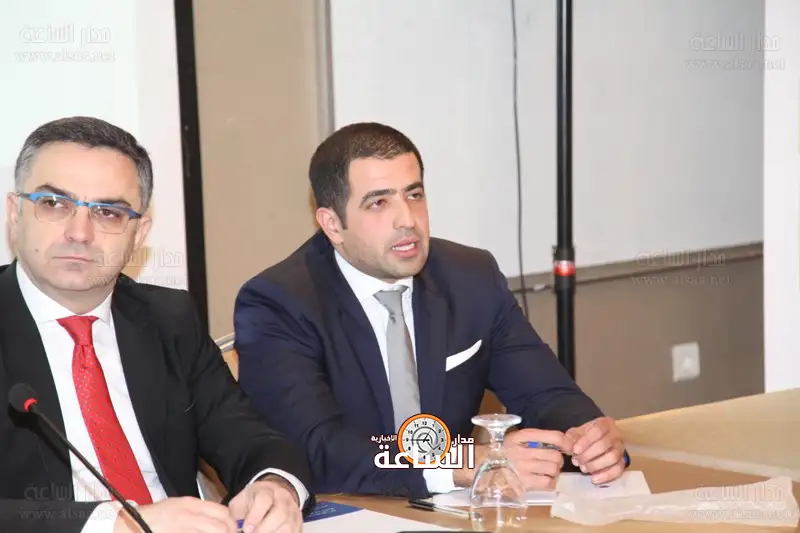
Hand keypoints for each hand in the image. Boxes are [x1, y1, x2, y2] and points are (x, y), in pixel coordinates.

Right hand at [114, 496, 236, 532]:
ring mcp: (182, 529)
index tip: (231, 531)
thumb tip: (220, 521)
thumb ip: (198, 511)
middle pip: (221, 527)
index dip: (231, 524)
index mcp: (190, 504)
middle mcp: (188, 515)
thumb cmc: (156, 517)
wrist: (131, 524)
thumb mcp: (178, 506)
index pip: (223, 512)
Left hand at [228, 476, 301, 532]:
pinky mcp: (298, 523)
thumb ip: (234, 513)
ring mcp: (293, 511)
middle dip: (265, 529)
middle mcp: (283, 499)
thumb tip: (228, 526)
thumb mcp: (241, 501)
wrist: (276, 493)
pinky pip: (294, 532)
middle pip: (280, 514)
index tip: (246, 528)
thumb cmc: (254, 500)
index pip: (264, 500)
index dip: (255, 516)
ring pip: (288, 526)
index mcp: (267, 490)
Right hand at [454, 428, 571, 489]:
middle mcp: (522, 451)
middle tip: (553, 462)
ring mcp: (522, 468)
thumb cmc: (503, 450)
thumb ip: (536, 438)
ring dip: (554, 471)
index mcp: (521, 436)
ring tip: (547, 470)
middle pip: (555, 456)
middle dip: (558, 460)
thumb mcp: (516, 437)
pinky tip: (543, 479)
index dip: (565, 442)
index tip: (568, 447)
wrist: (482, 465)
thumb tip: (563, 441)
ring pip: (553, 469)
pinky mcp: (522, 483)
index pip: (553, 436)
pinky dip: (549, 482)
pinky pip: (547, 482)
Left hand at [566, 417, 625, 483]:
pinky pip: (618, 470)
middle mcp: (616, 435)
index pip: (598, 431)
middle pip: (604, 445)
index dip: (586, 441)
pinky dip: (606, 476)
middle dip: (588, 455)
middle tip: (576, 461)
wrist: (600, 441)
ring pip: (612, 458)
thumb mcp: (579, 431)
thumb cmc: (588, 435)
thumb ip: (573, 436)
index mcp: (606, 424)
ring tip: (583, 468)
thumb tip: (567, 443)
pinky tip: (594, 479)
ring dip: (595, 465)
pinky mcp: (622, 462)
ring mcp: (621, 449)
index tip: (575, 450)